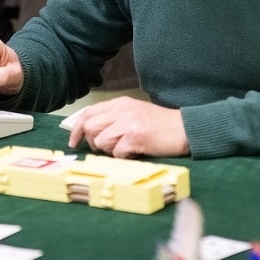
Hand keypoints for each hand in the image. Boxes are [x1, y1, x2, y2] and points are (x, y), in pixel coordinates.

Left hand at [65, 97, 188, 158]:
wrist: (185, 129)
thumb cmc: (161, 126)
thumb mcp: (135, 114)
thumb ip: (115, 119)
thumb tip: (92, 133)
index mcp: (121, 103)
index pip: (89, 113)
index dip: (77, 129)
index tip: (73, 141)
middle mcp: (122, 110)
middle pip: (90, 127)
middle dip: (93, 142)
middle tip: (106, 149)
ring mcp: (128, 122)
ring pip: (100, 141)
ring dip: (110, 151)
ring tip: (126, 149)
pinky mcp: (135, 136)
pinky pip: (116, 152)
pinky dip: (124, 157)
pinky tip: (135, 152)